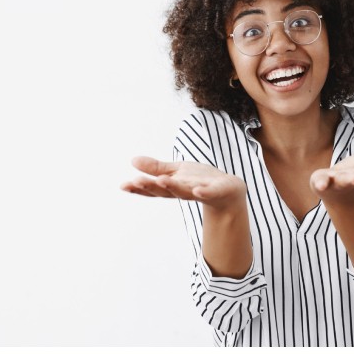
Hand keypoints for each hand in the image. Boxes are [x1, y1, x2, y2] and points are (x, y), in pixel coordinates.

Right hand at [121, 156, 245, 208]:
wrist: (229, 190)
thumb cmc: (200, 180)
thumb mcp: (176, 171)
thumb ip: (156, 168)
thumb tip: (132, 160)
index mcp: (172, 186)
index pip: (153, 188)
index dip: (139, 188)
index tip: (123, 185)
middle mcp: (183, 191)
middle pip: (164, 191)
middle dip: (150, 187)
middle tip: (135, 181)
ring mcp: (200, 191)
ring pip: (184, 191)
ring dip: (172, 187)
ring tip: (161, 180)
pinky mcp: (216, 191)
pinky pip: (209, 193)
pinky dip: (203, 193)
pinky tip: (197, 191)